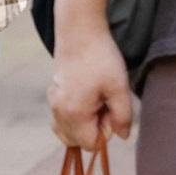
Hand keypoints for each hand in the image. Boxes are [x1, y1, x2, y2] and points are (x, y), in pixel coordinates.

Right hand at [48, 18, 137, 146]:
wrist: (79, 30)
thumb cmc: (101, 58)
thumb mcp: (119, 87)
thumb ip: (123, 116)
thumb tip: (122, 137)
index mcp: (74, 114)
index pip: (91, 144)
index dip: (106, 131)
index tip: (111, 108)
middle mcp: (58, 112)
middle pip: (77, 141)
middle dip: (93, 129)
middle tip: (103, 103)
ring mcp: (52, 103)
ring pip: (67, 131)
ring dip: (84, 123)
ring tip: (95, 99)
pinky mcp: (52, 94)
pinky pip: (61, 118)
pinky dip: (74, 115)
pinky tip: (86, 94)